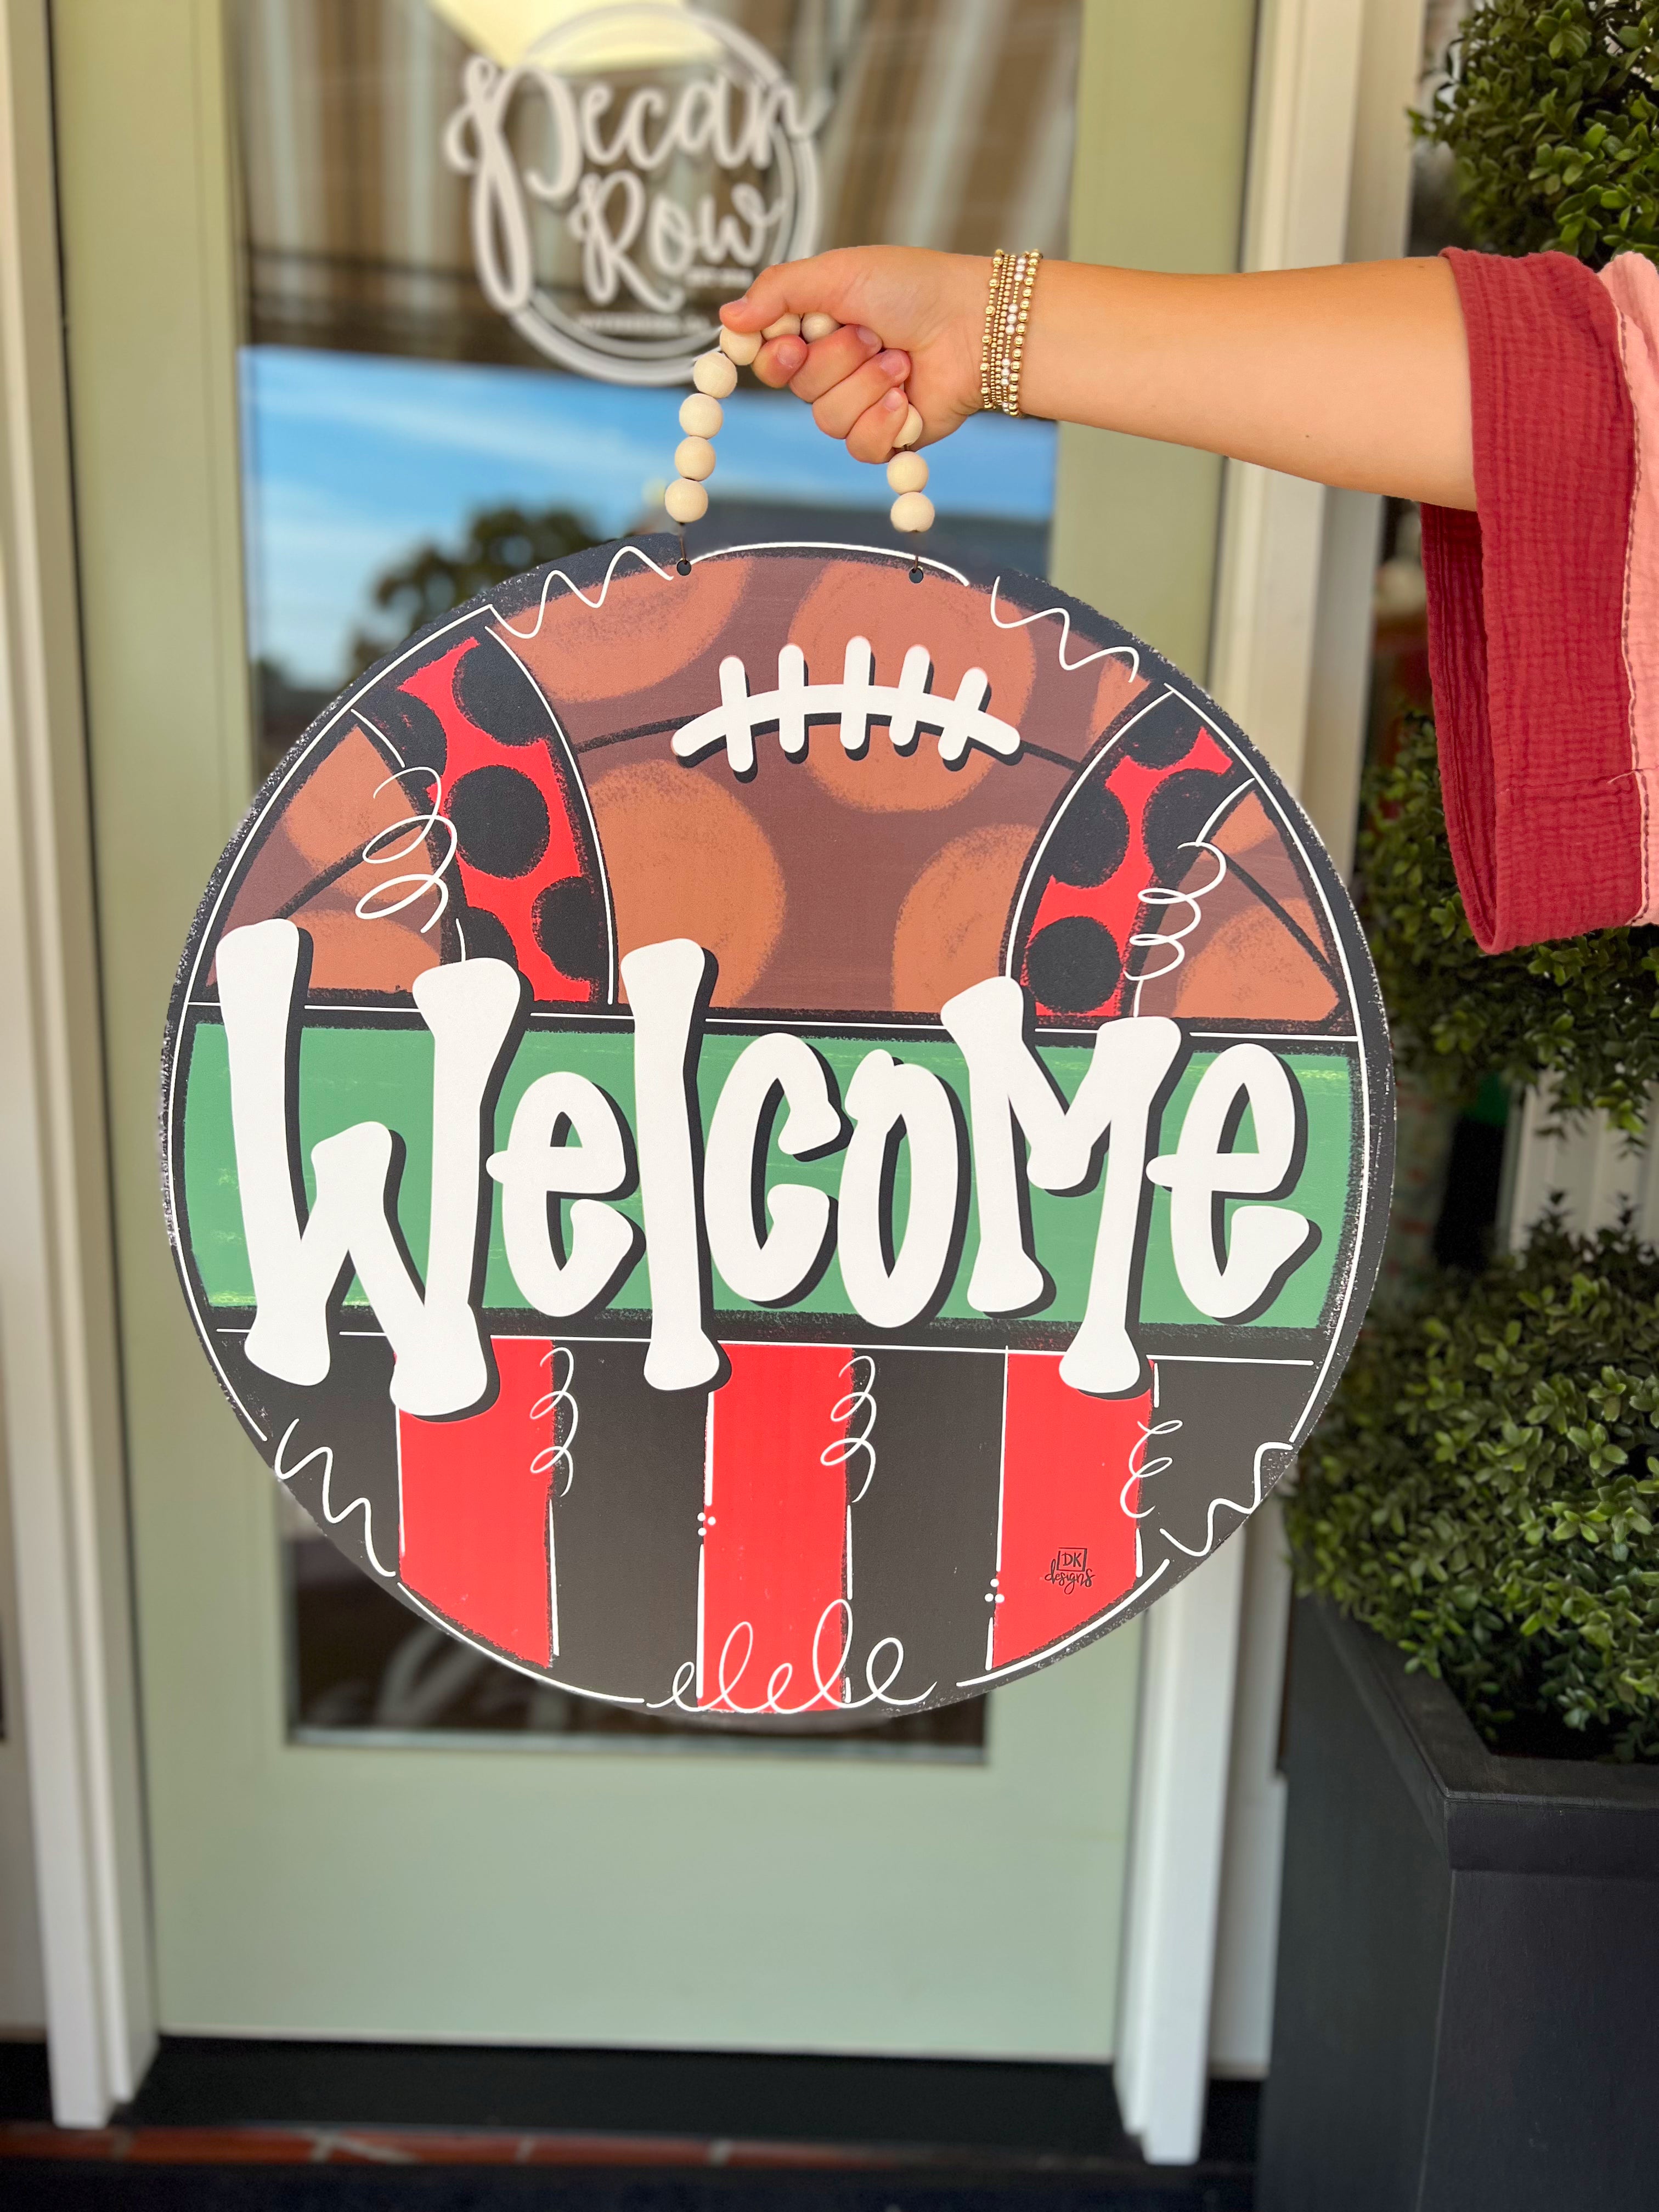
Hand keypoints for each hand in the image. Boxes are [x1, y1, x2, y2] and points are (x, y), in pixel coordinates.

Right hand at [720, 247, 986, 461]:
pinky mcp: (888, 436)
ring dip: (866, 385)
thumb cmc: (914, 288)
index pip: (769, 355)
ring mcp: (860, 403)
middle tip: (870, 335)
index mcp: (817, 327)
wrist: (975, 326)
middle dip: (836, 360)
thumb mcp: (838, 273)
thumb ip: (778, 292)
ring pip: (827, 419)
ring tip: (900, 361)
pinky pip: (859, 447)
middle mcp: (834, 366)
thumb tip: (727, 318)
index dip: (774, 355)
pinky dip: (883, 421)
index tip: (793, 341)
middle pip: (797, 387)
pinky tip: (907, 398)